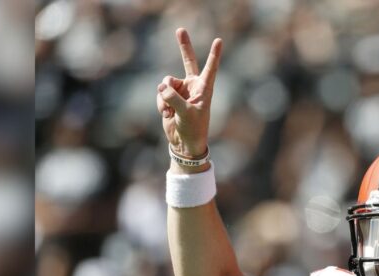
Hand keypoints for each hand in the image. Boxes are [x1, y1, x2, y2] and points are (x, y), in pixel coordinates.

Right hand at [157, 28, 221, 159]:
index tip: (219, 41)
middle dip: (184, 46)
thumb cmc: (193, 129)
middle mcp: (193, 86)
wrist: (184, 143)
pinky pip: (160, 93)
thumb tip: (161, 87)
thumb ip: (174, 98)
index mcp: (204, 89)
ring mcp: (180, 90)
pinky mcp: (168, 97)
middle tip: (180, 30)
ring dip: (165, 96)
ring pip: (166, 82)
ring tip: (171, 110)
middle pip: (188, 61)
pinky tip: (167, 114)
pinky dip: (160, 103)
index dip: (214, 55)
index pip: (210, 69)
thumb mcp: (186, 114)